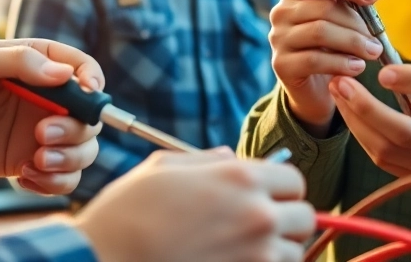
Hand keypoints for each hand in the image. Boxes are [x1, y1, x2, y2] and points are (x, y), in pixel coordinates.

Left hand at [0, 38, 102, 193]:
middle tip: (42, 135)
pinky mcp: (28, 162)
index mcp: (35, 65)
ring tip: (36, 162)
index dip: (93, 80)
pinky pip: (62, 178)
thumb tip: (64, 75)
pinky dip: (54, 182)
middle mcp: (44, 99)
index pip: (81, 67)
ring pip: (84, 149)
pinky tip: (23, 177)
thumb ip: (19, 62)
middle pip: (89, 116)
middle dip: (76, 129)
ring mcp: (38, 133)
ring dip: (70, 159)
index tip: (88, 94)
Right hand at [74, 150, 315, 261]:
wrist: (105, 260)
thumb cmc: (129, 213)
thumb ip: (208, 161)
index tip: (263, 197)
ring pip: (294, 253)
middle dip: (286, 221)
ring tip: (243, 250)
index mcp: (240, 177)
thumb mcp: (165, 168)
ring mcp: (256, 255)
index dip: (279, 189)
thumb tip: (232, 158)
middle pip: (305, 218)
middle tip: (257, 227)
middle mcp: (257, 214)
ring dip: (276, 252)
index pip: (294, 181)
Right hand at [269, 0, 391, 135]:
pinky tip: (357, 67)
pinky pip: (314, 60)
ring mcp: (279, 38)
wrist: (316, 86)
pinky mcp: (281, 64)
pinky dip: (341, 63)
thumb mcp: (349, 14)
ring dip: (353, 42)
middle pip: (324, 7)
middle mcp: (282, 11)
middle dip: (357, 23)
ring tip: (373, 52)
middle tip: (377, 39)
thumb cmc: (334, 43)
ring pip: (320, 32)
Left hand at [328, 38, 410, 185]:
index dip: (410, 79)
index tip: (382, 70)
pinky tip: (352, 114)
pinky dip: (364, 137)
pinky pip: (387, 162)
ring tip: (339, 94)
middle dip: (367, 108)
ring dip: (357, 122)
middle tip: (341, 82)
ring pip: (390, 151)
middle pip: (407, 132)